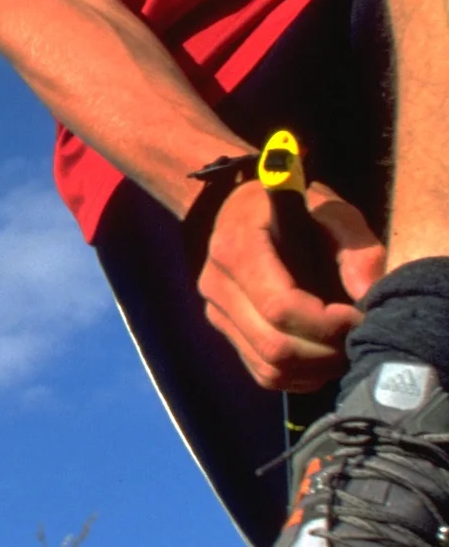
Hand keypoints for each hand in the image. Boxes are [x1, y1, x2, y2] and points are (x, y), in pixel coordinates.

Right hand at [198, 181, 385, 391]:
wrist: (239, 209)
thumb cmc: (290, 206)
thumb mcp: (330, 208)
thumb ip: (355, 245)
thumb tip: (367, 295)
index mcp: (235, 249)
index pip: (279, 307)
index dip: (326, 322)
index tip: (359, 314)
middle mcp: (216, 286)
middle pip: (274, 346)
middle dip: (326, 351)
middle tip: (359, 336)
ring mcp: (216, 313)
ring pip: (269, 368)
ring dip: (316, 368)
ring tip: (345, 347)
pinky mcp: (225, 332)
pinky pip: (263, 374)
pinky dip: (300, 376)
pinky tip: (323, 356)